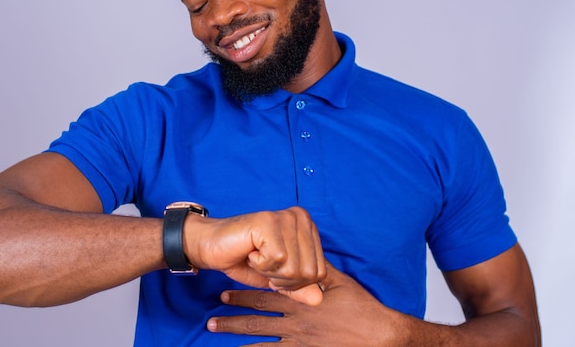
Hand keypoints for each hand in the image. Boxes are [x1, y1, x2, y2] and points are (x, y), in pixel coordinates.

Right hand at [184, 206, 326, 305]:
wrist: (211, 247)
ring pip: (293, 267)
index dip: (295, 283)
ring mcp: (285, 217)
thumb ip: (299, 288)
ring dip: (270, 271)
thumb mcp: (277, 279)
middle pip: (309, 272)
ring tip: (257, 255)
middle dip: (283, 279)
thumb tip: (318, 299)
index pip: (320, 272)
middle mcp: (301, 217)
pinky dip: (260, 264)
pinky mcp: (269, 221)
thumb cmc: (244, 259)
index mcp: (308, 227)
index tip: (274, 269)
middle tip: (263, 262)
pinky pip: (277, 259)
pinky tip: (251, 250)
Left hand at [206, 261, 405, 345]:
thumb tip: (302, 251)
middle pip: (256, 322)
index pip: (263, 297)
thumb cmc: (360, 306)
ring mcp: (299, 343)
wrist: (378, 334)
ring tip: (218, 339)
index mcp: (299, 300)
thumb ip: (317, 267)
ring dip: (239, 340)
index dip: (242, 295)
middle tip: (211, 321)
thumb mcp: (338, 280)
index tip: (223, 294)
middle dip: (232, 320)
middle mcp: (294, 323)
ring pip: (261, 343)